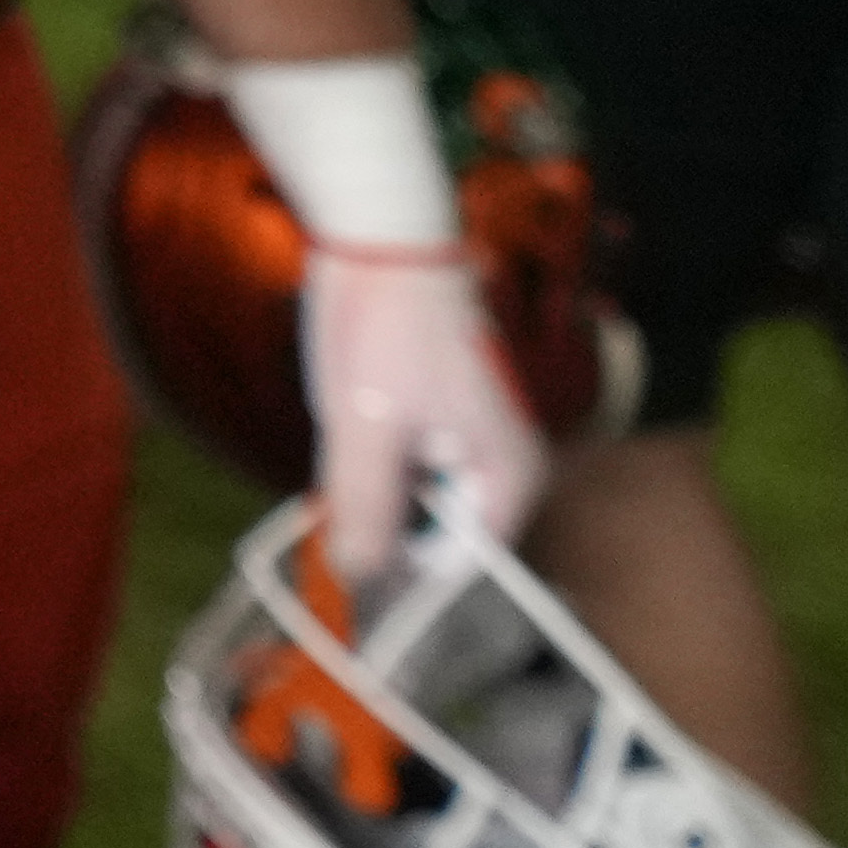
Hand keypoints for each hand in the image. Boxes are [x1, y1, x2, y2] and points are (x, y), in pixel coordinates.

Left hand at [299, 245, 544, 591]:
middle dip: (390, 547)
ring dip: (374, 513)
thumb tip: (359, 576)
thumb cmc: (386, 325)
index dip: (412, 589)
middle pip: (440, 541)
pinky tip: (342, 459)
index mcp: (509, 477)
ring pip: (414, 509)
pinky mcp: (430, 422)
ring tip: (345, 497)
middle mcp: (498, 467)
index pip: (467, 567)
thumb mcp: (366, 424)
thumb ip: (366, 506)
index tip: (364, 609)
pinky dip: (370, 481)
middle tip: (339, 557)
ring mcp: (464, 444)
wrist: (378, 237)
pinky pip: (401, 475)